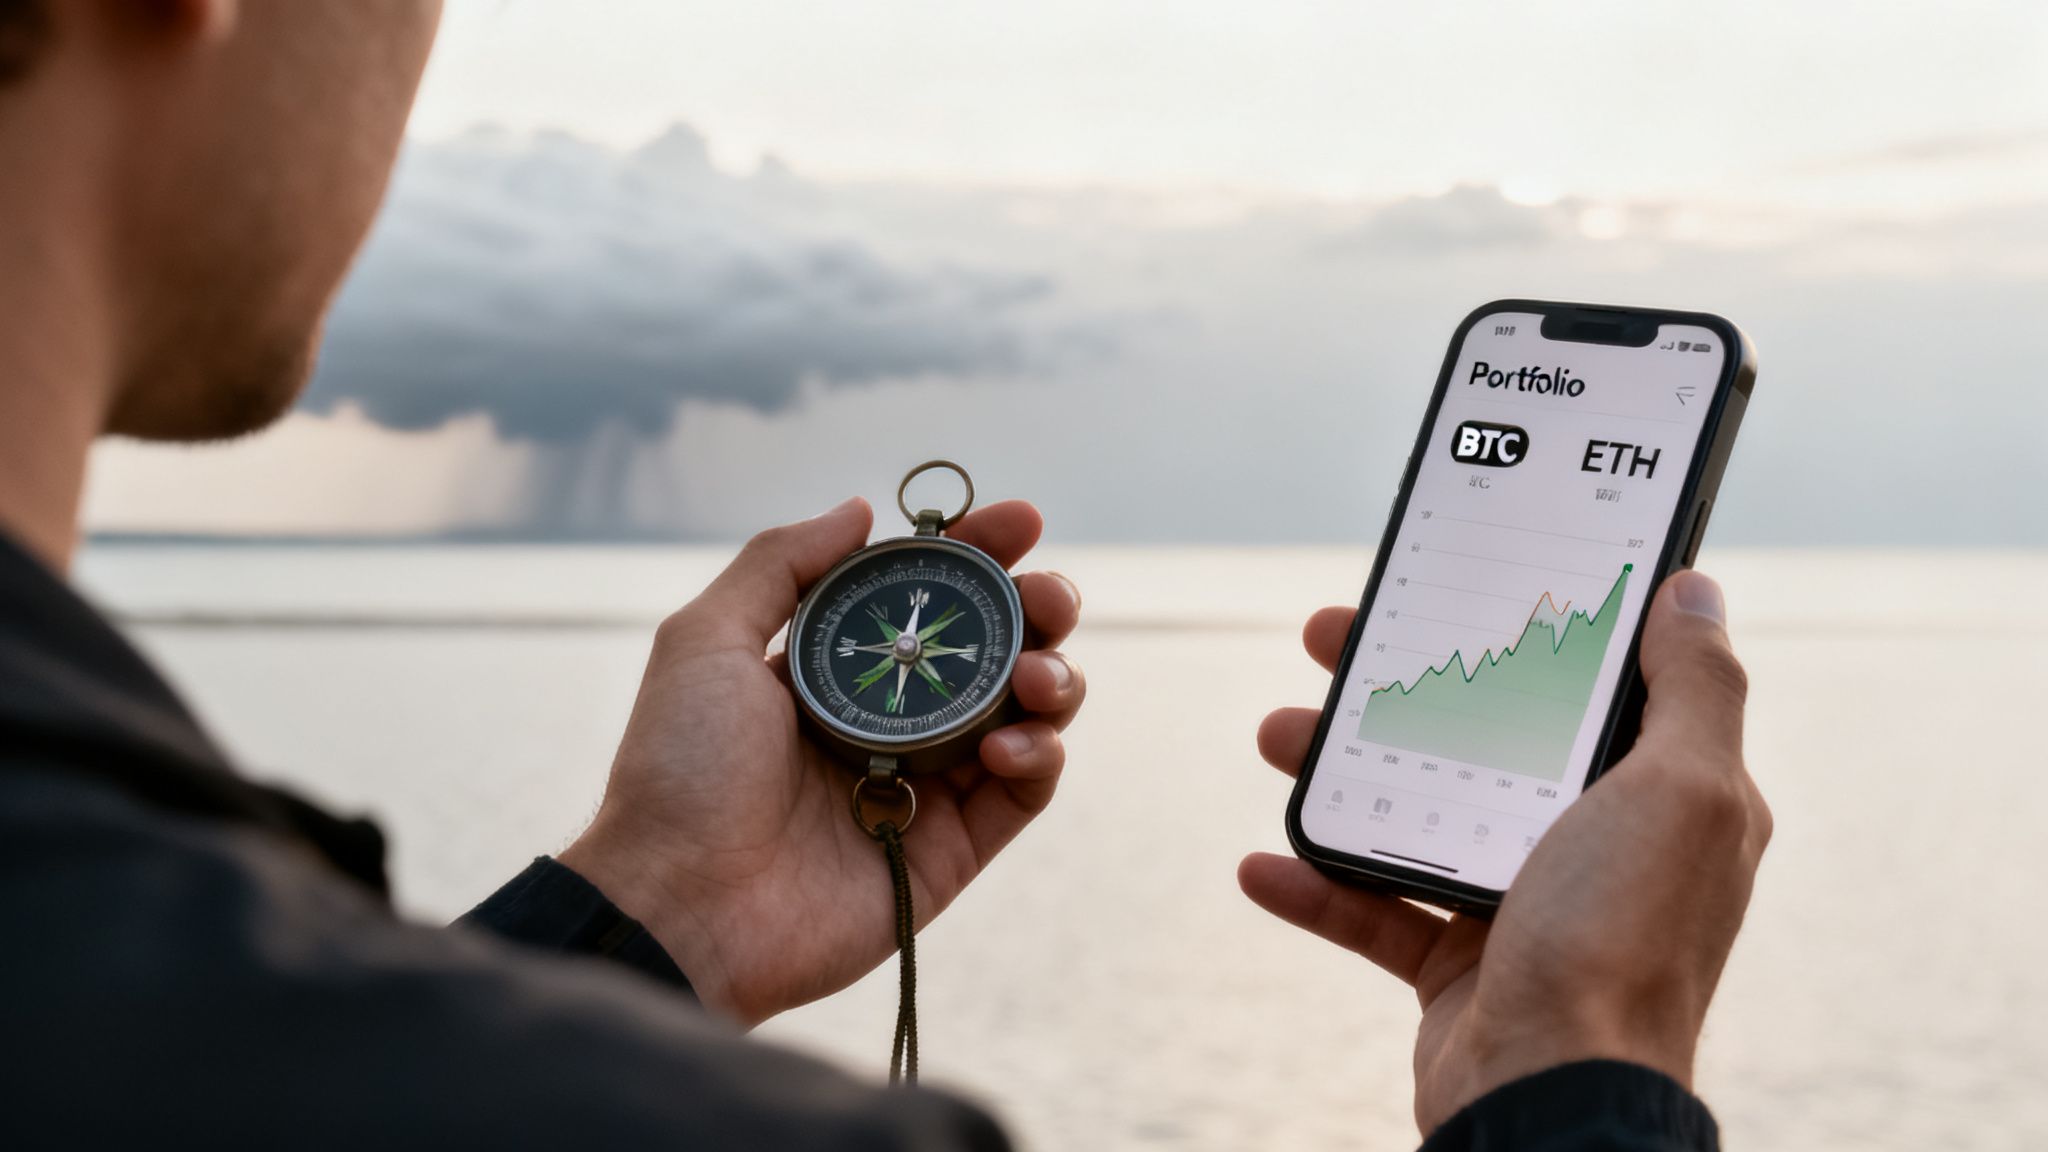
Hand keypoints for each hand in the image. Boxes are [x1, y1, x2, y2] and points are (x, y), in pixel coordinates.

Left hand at [559, 497, 1084, 1025]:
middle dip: (1038, 608)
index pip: (928, 596)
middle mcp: (890, 720)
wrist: (681, 902)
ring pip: (1026, 714)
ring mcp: (927, 786)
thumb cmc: (679, 770)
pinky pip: (1024, 792)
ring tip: (1036, 676)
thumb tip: (863, 508)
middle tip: (1047, 597)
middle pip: (995, 649)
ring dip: (1053, 678)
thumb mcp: (707, 640)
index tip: (1019, 521)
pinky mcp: (952, 851)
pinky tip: (1010, 743)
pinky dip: (1038, 754)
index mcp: (837, 669)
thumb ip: (782, 564)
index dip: (979, 553)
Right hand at [1240, 570, 1769, 1132]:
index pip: (1588, 682)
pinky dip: (1315, 885)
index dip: (1521, 622)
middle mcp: (1595, 846)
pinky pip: (1374, 911)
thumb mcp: (1684, 792)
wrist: (1551, 1099)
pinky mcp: (1458, 969)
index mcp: (1660, 797)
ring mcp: (1523, 908)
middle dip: (1400, 683)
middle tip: (1330, 636)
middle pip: (1484, 733)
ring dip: (1339, 771)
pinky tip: (1264, 861)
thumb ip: (1695, 689)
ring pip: (1416, 812)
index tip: (1456, 578)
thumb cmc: (1625, 944)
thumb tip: (1694, 591)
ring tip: (1276, 734)